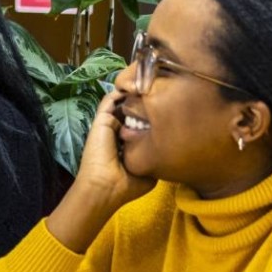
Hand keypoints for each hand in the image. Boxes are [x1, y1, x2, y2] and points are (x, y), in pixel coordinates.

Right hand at [47, 91, 156, 251]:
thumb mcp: (149, 175)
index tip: (168, 110)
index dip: (152, 117)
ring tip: (147, 84)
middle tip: (160, 94)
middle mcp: (117, 133)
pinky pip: (109, 100)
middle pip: (131, 111)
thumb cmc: (127, 185)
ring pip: (120, 103)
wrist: (106, 187)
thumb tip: (169, 151)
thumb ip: (156, 160)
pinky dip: (119, 91)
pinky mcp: (102, 120)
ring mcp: (108, 125)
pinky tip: (135, 86)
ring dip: (132, 94)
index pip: (139, 125)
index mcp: (127, 145)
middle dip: (144, 102)